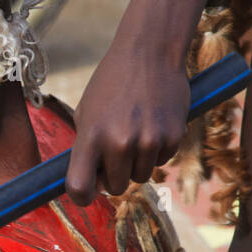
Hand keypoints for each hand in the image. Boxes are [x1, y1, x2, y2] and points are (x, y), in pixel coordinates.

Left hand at [65, 43, 189, 205]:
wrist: (149, 53)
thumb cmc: (112, 84)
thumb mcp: (87, 112)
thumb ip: (86, 147)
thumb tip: (91, 182)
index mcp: (91, 136)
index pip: (78, 187)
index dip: (80, 197)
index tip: (86, 194)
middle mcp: (119, 142)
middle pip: (114, 188)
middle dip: (113, 176)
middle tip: (115, 152)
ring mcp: (148, 141)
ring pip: (140, 177)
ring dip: (136, 163)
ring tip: (135, 132)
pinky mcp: (173, 137)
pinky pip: (162, 162)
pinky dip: (157, 150)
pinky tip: (153, 124)